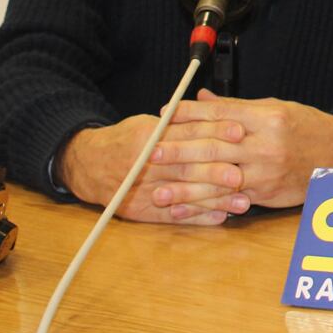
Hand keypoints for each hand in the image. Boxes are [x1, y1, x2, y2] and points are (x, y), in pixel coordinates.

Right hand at [57, 114, 245, 225]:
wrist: (88, 166)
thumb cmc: (126, 139)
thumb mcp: (147, 123)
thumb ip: (181, 122)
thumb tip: (222, 114)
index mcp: (146, 138)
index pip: (186, 133)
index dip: (214, 131)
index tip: (240, 131)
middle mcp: (143, 165)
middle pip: (186, 167)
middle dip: (217, 171)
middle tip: (243, 174)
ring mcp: (140, 191)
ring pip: (183, 195)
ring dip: (215, 200)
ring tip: (243, 201)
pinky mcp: (140, 212)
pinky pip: (172, 217)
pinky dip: (197, 218)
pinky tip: (220, 217)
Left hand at [149, 90, 332, 212]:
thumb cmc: (307, 128)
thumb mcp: (275, 108)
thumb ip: (236, 108)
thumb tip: (200, 99)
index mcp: (267, 117)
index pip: (221, 114)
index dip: (190, 114)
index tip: (165, 113)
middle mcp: (266, 144)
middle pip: (215, 146)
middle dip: (180, 150)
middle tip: (151, 152)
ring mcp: (265, 172)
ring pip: (218, 180)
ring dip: (184, 188)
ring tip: (157, 192)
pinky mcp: (265, 194)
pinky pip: (228, 201)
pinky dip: (203, 206)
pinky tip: (182, 211)